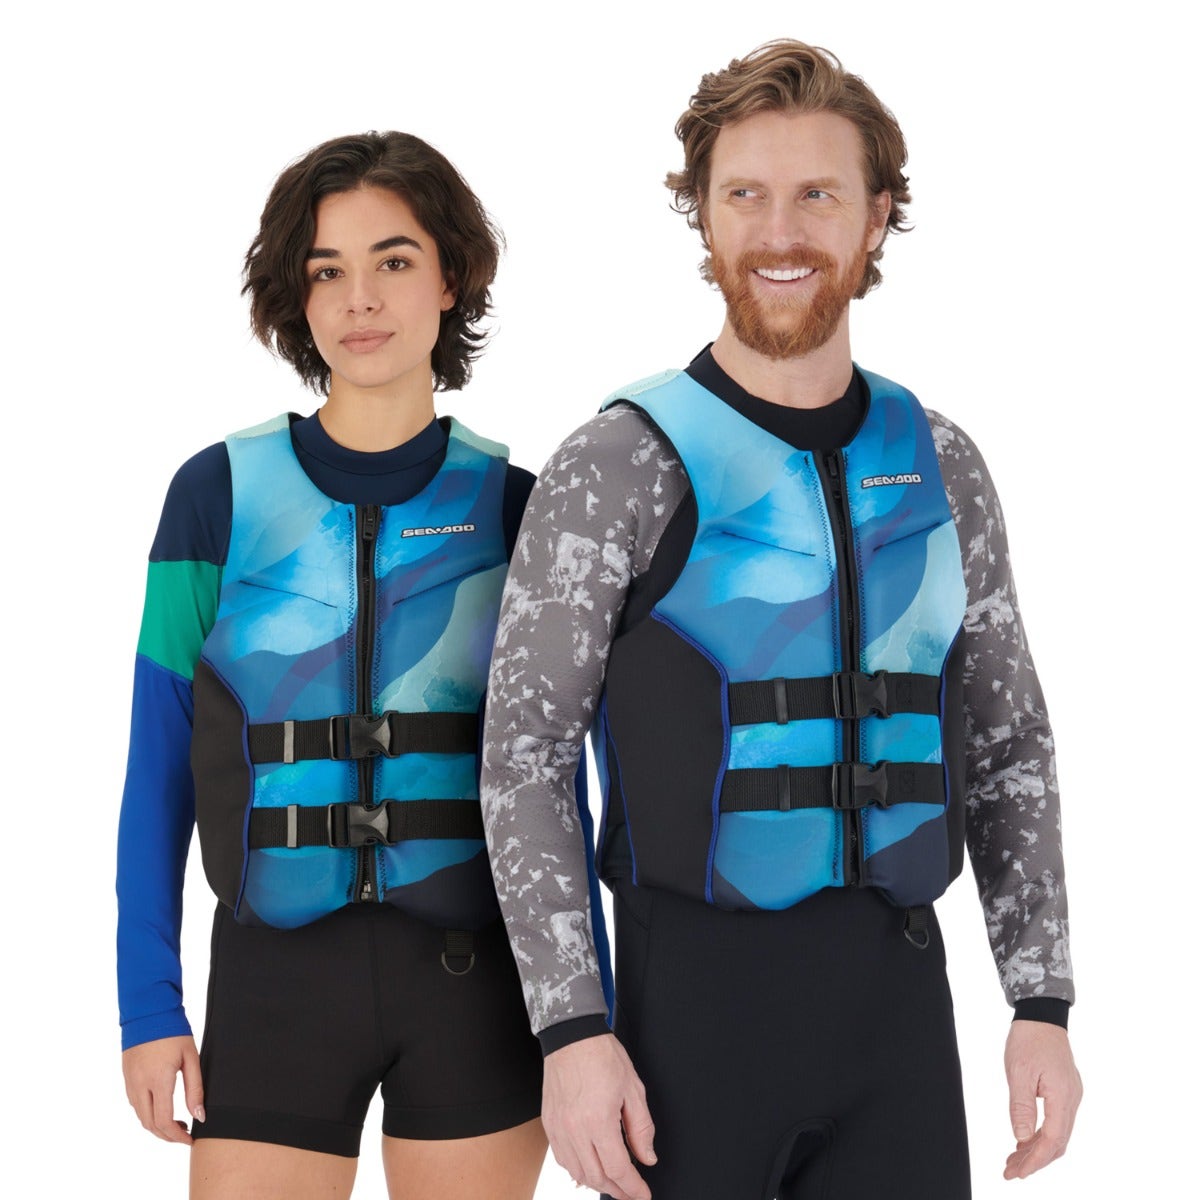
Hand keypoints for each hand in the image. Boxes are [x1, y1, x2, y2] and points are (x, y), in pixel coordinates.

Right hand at [122, 1035, 204, 1144]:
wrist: (148, 1010)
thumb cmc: (173, 1031)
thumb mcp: (191, 1058)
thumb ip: (195, 1088)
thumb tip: (199, 1116)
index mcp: (158, 1081)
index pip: (164, 1121)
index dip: (177, 1136)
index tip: (190, 1139)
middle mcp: (140, 1086)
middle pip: (149, 1125)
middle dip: (167, 1135)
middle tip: (185, 1134)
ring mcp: (130, 1082)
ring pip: (141, 1116)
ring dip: (157, 1126)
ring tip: (177, 1122)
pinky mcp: (127, 1077)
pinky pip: (135, 1104)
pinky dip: (148, 1114)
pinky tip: (162, 1108)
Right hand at [542, 1033, 655, 1199]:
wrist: (571, 1035)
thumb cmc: (601, 1055)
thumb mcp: (633, 1089)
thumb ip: (641, 1128)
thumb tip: (647, 1156)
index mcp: (598, 1120)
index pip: (618, 1169)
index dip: (633, 1188)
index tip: (643, 1194)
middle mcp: (575, 1129)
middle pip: (597, 1177)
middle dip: (617, 1190)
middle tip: (631, 1192)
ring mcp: (559, 1128)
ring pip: (577, 1172)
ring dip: (597, 1182)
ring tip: (613, 1183)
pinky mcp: (549, 1123)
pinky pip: (562, 1158)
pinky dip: (577, 1169)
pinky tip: (588, 1168)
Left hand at [1002, 1020, 1081, 1179]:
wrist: (1041, 1016)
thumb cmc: (1029, 1040)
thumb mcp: (1018, 1072)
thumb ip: (1021, 1106)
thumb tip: (1020, 1137)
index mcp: (1063, 1096)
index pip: (1052, 1140)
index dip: (1035, 1160)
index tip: (1017, 1173)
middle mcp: (1072, 1100)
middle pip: (1057, 1142)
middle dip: (1035, 1160)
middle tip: (1011, 1172)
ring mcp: (1071, 1096)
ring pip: (1057, 1134)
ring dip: (1037, 1149)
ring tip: (1013, 1160)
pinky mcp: (1065, 1092)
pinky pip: (1056, 1121)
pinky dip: (1041, 1135)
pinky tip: (1023, 1140)